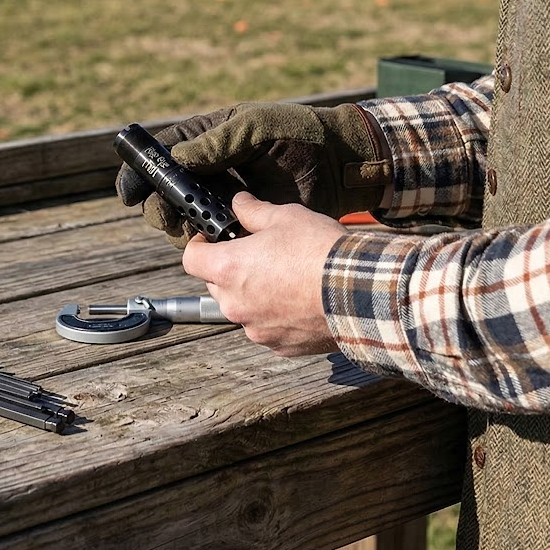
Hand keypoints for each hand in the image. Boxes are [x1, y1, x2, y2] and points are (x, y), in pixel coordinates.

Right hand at [115, 102, 391, 248]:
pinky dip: (208, 242)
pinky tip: (213, 242)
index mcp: (210, 140)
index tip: (130, 192)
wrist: (341, 163)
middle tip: (167, 216)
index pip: (166, 156)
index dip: (144, 174)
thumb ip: (219, 142)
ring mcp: (227, 198)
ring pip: (188, 218)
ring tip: (189, 228)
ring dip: (181, 226)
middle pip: (170, 193)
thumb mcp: (258, 128)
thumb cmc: (300, 135)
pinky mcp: (246, 223)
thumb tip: (179, 158)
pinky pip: (217, 237)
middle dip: (161, 206)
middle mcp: (212, 170)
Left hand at [182, 191, 343, 355]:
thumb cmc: (319, 251)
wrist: (359, 293)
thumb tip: (239, 203)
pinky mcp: (278, 346)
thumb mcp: (285, 216)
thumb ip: (254, 211)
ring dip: (253, 294)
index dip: (199, 245)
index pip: (191, 259)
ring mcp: (256, 329)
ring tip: (284, 277)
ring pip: (242, 308)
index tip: (212, 238)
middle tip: (256, 253)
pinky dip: (275, 315)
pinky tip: (299, 299)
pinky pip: (266, 328)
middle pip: (215, 284)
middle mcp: (235, 304)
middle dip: (230, 269)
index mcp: (228, 269)